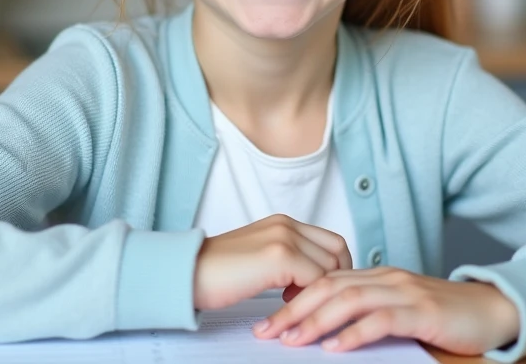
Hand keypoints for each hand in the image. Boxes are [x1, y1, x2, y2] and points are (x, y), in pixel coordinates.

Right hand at [193, 214, 352, 310]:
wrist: (187, 272)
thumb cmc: (216, 272)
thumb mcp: (258, 255)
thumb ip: (286, 258)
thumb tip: (308, 277)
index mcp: (283, 223)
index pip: (330, 241)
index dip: (333, 267)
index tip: (319, 289)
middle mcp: (287, 225)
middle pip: (338, 250)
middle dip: (335, 278)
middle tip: (315, 297)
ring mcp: (284, 238)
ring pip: (330, 266)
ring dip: (321, 290)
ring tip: (296, 301)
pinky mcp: (280, 257)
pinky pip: (315, 281)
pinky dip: (309, 298)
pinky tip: (287, 303)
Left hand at [252, 267, 519, 354]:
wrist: (492, 309)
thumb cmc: (443, 315)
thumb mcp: (398, 309)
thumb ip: (367, 311)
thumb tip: (326, 329)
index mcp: (376, 276)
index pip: (324, 281)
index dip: (292, 299)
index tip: (268, 321)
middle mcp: (386, 278)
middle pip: (328, 288)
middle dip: (293, 310)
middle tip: (265, 332)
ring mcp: (404, 293)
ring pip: (349, 301)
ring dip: (316, 321)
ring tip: (291, 340)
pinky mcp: (422, 311)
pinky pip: (382, 320)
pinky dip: (355, 333)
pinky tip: (335, 347)